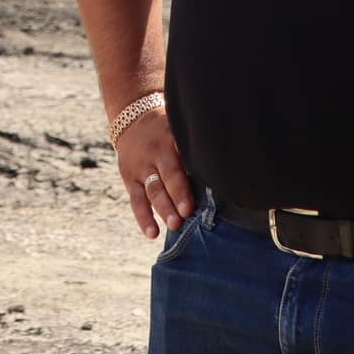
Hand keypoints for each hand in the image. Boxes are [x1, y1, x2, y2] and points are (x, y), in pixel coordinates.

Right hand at [115, 108, 191, 240]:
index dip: (192, 172)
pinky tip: (152, 234)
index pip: (184, 156)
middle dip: (178, 195)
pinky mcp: (129, 179)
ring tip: (174, 225)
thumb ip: (195, 147)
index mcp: (172, 138)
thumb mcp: (179, 128)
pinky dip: (144, 218)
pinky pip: (136, 200)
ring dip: (163, 209)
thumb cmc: (167, 130)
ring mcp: (141, 167)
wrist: (131, 120)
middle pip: (168, 176)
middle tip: (187, 214)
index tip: (202, 189)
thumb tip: (224, 169)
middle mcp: (155, 152)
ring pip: (152, 190)